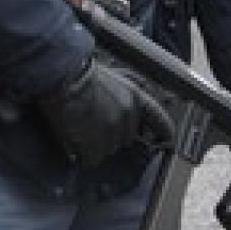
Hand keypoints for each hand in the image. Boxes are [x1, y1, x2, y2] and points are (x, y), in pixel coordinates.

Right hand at [38, 55, 173, 167]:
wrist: (62, 76)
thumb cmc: (80, 71)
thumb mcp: (111, 77)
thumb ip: (122, 97)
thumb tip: (121, 110)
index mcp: (135, 97)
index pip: (160, 121)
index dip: (165, 133)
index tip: (168, 142)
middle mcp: (128, 117)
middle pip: (126, 139)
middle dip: (112, 136)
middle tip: (93, 125)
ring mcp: (112, 133)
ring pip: (108, 150)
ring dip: (96, 145)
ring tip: (80, 130)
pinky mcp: (95, 145)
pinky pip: (92, 158)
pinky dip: (83, 154)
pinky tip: (74, 140)